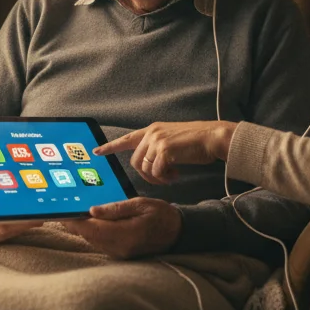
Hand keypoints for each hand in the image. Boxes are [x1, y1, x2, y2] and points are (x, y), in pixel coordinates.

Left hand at [64, 197, 181, 258]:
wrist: (177, 232)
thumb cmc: (160, 214)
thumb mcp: (140, 204)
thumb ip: (116, 208)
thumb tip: (92, 211)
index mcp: (126, 234)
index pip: (92, 229)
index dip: (74, 221)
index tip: (61, 212)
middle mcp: (120, 248)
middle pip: (90, 236)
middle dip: (76, 223)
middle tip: (65, 209)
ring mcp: (120, 254)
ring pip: (93, 240)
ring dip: (85, 229)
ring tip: (76, 213)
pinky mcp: (120, 255)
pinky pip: (101, 243)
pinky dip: (95, 233)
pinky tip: (93, 222)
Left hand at [94, 121, 236, 184]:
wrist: (213, 137)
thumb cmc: (197, 142)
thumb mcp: (173, 140)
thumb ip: (159, 147)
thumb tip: (151, 162)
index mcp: (152, 130)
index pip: (126, 139)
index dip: (110, 147)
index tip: (96, 151)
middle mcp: (152, 133)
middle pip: (135, 161)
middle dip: (146, 175)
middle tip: (163, 179)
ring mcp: (157, 141)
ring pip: (145, 168)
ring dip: (157, 178)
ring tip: (171, 177)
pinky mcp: (165, 150)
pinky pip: (156, 172)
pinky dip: (165, 178)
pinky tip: (176, 175)